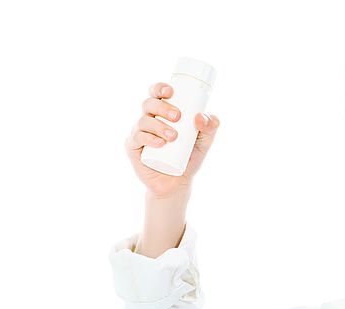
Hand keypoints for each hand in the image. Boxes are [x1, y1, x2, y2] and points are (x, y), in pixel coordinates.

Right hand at [125, 81, 220, 199]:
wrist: (178, 184)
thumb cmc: (189, 157)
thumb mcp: (205, 141)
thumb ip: (211, 126)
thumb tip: (200, 116)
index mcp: (162, 112)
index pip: (156, 93)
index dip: (159, 87)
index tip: (170, 91)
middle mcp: (149, 120)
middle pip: (148, 103)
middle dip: (162, 107)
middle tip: (177, 116)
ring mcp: (139, 133)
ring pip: (143, 120)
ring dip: (158, 125)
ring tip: (173, 136)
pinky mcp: (133, 148)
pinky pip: (136, 138)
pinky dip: (148, 138)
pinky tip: (159, 143)